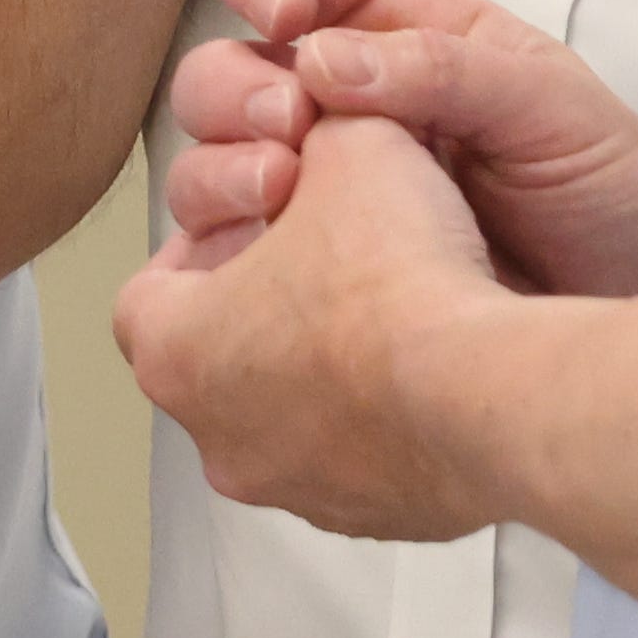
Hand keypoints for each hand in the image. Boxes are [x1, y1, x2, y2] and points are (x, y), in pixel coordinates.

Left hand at [119, 114, 557, 545]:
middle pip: (220, 360)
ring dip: (325, 373)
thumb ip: (323, 128)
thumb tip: (335, 120)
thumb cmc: (395, 276)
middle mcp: (218, 437)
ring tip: (389, 317)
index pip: (149, 293)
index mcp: (175, 351)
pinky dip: (386, 422)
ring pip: (289, 420)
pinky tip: (433, 372)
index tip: (254, 218)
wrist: (488, 391)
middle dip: (267, 309)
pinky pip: (364, 463)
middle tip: (326, 260)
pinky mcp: (371, 518)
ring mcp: (293, 488)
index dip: (204, 243)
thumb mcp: (352, 147)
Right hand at [160, 0, 637, 294]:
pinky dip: (218, 251)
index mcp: (405, 34)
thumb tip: (318, 56)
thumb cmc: (612, 202)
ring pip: (212, 156)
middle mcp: (349, 107)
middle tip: (287, 123)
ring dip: (221, 165)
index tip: (280, 15)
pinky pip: (224, 255)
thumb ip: (442, 68)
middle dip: (236, 86)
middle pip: (232, 64)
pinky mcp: (308, 280)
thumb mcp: (551, 107)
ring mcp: (323, 195)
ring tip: (279, 192)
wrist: (633, 320)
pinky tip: (257, 260)